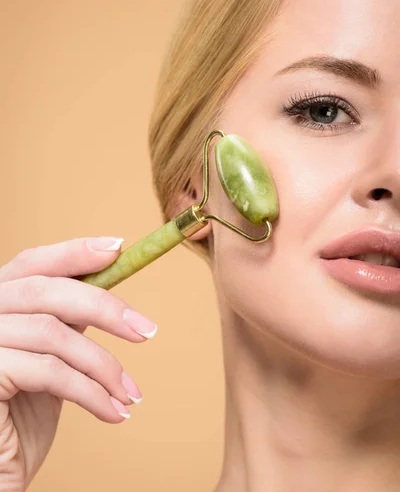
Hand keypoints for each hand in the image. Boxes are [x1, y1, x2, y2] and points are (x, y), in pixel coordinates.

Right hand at [0, 237, 156, 491]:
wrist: (0, 473)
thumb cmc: (21, 418)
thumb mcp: (48, 357)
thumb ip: (64, 321)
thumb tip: (109, 290)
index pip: (31, 263)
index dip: (74, 252)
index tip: (118, 248)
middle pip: (46, 291)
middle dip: (104, 307)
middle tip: (147, 331)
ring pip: (53, 333)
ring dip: (104, 365)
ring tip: (131, 394)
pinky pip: (50, 372)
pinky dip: (91, 392)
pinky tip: (114, 413)